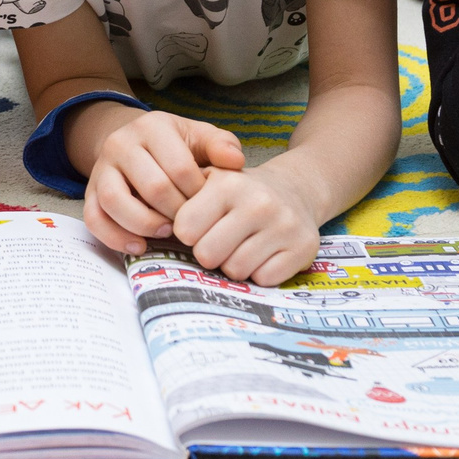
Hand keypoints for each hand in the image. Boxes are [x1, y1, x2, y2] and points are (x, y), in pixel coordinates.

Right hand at [81, 110, 245, 256]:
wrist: (134, 143)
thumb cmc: (175, 146)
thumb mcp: (199, 137)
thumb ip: (220, 146)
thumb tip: (235, 162)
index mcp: (153, 127)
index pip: (179, 167)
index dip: (198, 195)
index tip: (209, 207)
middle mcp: (121, 143)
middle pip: (151, 186)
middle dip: (176, 213)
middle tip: (191, 226)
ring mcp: (101, 168)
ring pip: (114, 200)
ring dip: (144, 224)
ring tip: (165, 233)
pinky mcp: (89, 191)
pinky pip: (94, 218)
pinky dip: (115, 237)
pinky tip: (139, 247)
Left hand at [170, 166, 322, 285]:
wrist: (295, 190)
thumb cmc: (240, 192)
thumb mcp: (211, 179)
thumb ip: (180, 194)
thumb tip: (154, 226)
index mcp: (229, 184)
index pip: (185, 229)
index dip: (188, 233)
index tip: (200, 226)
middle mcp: (259, 202)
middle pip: (208, 255)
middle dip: (210, 252)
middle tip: (221, 240)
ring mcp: (284, 226)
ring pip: (236, 270)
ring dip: (234, 264)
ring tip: (243, 245)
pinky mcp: (303, 248)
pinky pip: (264, 279)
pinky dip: (260, 272)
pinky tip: (264, 253)